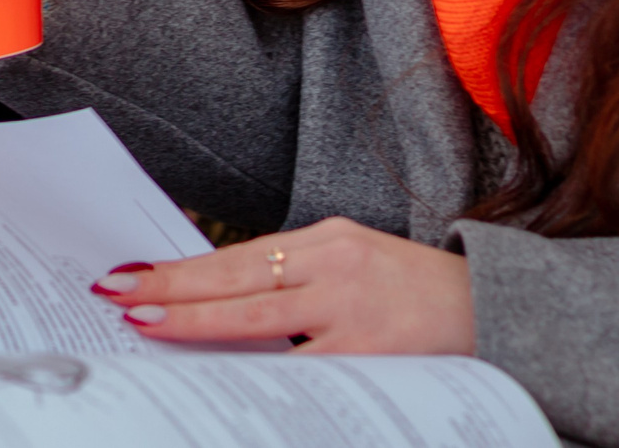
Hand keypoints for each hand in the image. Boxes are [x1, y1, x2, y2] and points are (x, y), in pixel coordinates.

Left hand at [91, 218, 474, 354]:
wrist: (501, 311)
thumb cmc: (416, 295)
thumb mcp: (354, 267)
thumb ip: (296, 282)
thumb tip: (219, 307)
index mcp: (327, 239)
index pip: (237, 255)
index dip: (181, 270)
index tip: (129, 277)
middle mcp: (335, 264)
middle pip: (236, 278)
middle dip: (171, 290)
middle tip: (117, 296)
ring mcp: (352, 309)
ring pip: (257, 319)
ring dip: (196, 324)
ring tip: (148, 325)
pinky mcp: (371, 351)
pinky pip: (299, 369)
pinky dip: (258, 374)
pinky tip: (222, 379)